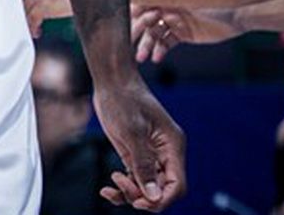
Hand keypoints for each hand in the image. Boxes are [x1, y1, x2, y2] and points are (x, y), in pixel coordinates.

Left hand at [92, 78, 186, 210]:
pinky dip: (123, 188)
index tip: (139, 202)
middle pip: (162, 191)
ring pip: (147, 189)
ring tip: (110, 186)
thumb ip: (143, 165)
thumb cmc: (123, 99)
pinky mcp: (137, 156)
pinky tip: (106, 188)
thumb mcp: (131, 132)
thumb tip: (153, 196)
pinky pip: (135, 181)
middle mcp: (166, 153)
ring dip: (130, 194)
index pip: (177, 185)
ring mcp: (152, 156)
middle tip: (119, 182)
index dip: (161, 199)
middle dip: (141, 196)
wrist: (112, 81)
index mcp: (173, 146)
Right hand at [131, 4, 245, 63]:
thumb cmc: (214, 0)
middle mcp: (169, 5)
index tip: (122, 23)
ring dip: (147, 45)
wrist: (238, 14)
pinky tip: (156, 58)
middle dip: (136, 32)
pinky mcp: (185, 34)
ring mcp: (176, 20)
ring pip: (155, 34)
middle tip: (128, 44)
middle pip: (146, 20)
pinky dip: (160, 50)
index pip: (143, 1)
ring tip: (141, 57)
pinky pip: (167, 43)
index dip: (131, 13)